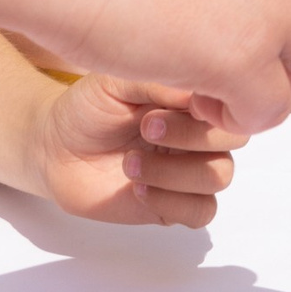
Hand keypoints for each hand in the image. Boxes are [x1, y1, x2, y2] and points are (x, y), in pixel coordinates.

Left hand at [27, 75, 246, 228]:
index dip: (213, 104)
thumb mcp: (116, 80)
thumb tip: (197, 89)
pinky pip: (201, 211)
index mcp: (192, 98)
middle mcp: (198, 134)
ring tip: (130, 163)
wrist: (56, 148)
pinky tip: (139, 189)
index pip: (231, 100)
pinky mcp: (175, 205)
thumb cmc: (88, 108)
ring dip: (174, 171)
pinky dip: (172, 201)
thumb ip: (159, 81)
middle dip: (192, 135)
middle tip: (146, 127)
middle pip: (234, 138)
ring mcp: (188, 170)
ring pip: (219, 175)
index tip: (178, 102)